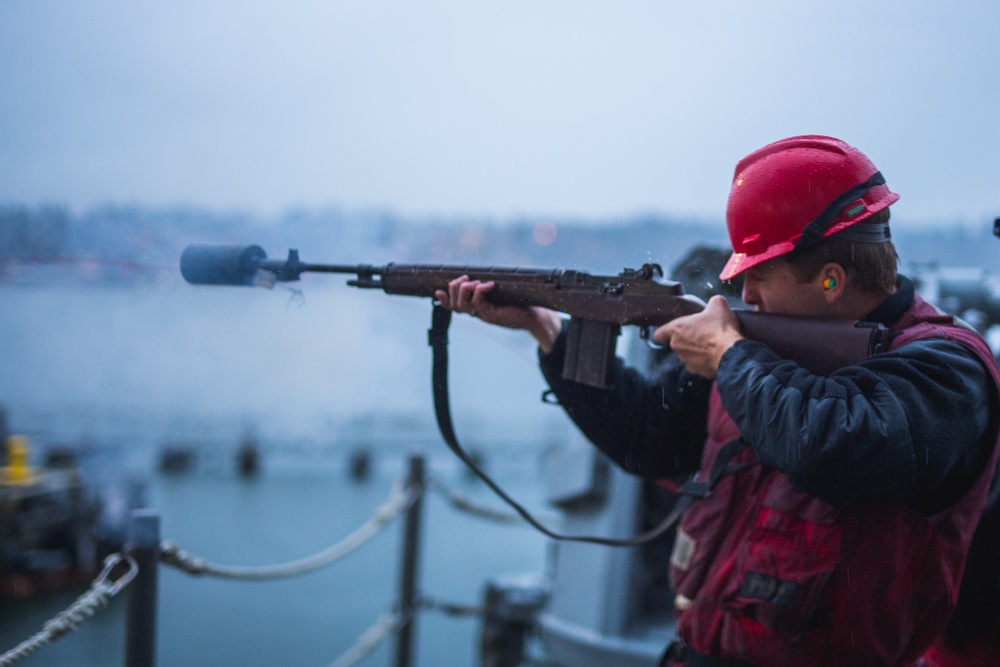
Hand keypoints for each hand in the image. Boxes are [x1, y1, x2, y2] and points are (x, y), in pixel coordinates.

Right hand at [434, 276, 562, 352]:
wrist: (533, 314)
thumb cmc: (518, 301)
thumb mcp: (500, 292)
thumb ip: (488, 287)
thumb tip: (480, 276)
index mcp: (476, 307)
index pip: (454, 307)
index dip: (444, 301)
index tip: (437, 291)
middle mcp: (477, 313)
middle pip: (455, 304)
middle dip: (455, 288)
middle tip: (466, 278)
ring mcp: (483, 315)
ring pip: (463, 304)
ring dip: (466, 289)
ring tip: (475, 281)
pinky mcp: (490, 316)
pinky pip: (478, 302)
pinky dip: (480, 291)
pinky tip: (489, 285)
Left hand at [653, 295, 743, 377]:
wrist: (730, 353)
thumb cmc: (720, 330)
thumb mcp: (718, 306)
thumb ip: (713, 302)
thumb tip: (716, 302)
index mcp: (677, 329)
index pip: (659, 333)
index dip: (663, 332)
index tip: (668, 332)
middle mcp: (677, 346)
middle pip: (676, 342)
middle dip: (687, 338)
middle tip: (701, 333)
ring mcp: (686, 360)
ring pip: (687, 354)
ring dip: (696, 349)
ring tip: (711, 343)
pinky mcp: (697, 370)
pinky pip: (698, 363)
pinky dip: (705, 359)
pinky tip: (716, 353)